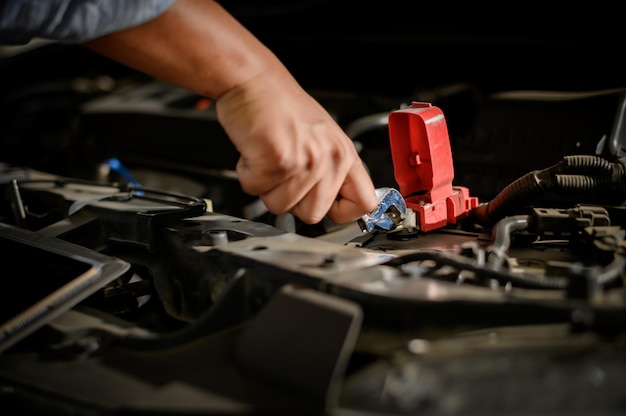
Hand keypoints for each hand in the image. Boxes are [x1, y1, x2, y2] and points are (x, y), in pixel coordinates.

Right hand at [216, 70, 377, 224]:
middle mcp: (330, 157)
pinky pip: (257, 189)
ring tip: (268, 156)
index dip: (343, 213)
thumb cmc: (280, 106)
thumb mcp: (321, 137)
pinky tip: (255, 151)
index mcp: (344, 153)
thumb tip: (334, 205)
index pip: (364, 203)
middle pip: (314, 214)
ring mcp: (307, 159)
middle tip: (283, 171)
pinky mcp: (280, 159)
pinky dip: (248, 174)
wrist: (253, 79)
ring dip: (266, 186)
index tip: (328, 209)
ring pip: (282, 206)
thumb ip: (330, 171)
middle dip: (290, 199)